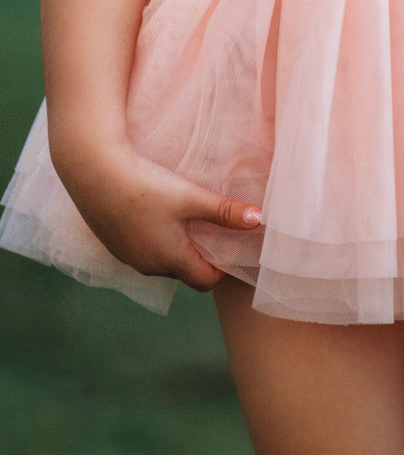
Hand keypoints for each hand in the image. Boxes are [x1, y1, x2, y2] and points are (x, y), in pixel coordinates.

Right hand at [55, 144, 261, 291]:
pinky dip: (157, 237)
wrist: (93, 173)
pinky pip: (144, 249)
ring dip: (179, 244)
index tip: (231, 242)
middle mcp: (148, 266)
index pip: (206, 282)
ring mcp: (128, 257)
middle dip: (203, 254)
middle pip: (185, 271)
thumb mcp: (190, 198)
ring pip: (163, 259)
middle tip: (214, 225)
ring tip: (188, 214)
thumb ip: (225, 211)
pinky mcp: (115, 242)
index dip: (223, 267)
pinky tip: (158, 209)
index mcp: (171, 260)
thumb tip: (259, 221)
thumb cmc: (145, 187)